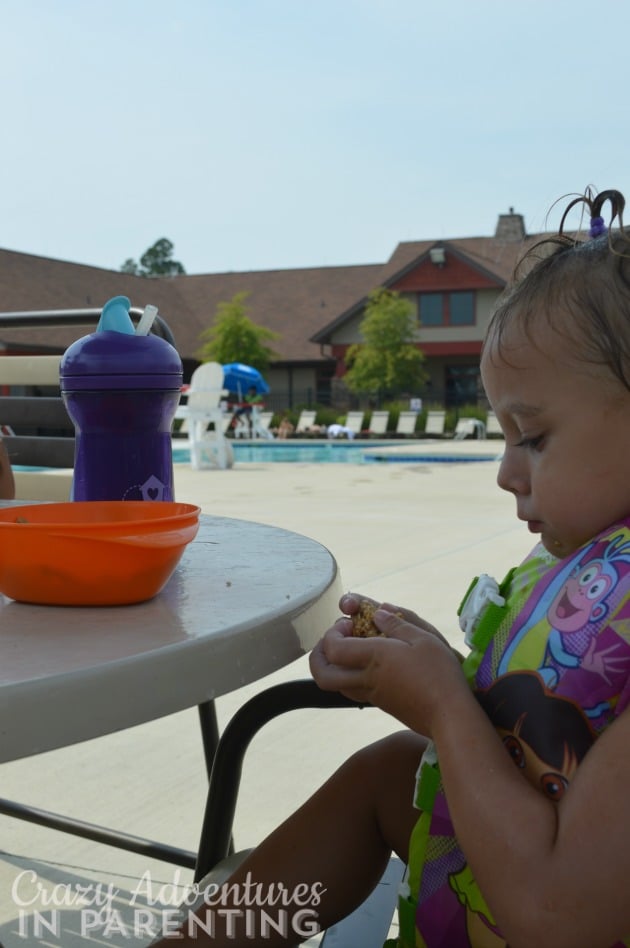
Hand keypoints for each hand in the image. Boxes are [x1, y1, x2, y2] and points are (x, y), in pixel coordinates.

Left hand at [309, 593, 465, 734]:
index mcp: (374, 658)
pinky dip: (350, 676)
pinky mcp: (382, 705)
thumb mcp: (424, 639)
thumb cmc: (439, 673)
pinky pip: (354, 691)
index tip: (348, 623)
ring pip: (336, 686)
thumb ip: (397, 624)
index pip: (333, 649)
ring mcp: (372, 695)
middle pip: (322, 675)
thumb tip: (377, 613)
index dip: (332, 634)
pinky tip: (371, 664)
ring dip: (333, 666)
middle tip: (333, 640)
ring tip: (350, 650)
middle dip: (318, 655)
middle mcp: (366, 679)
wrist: (449, 716)